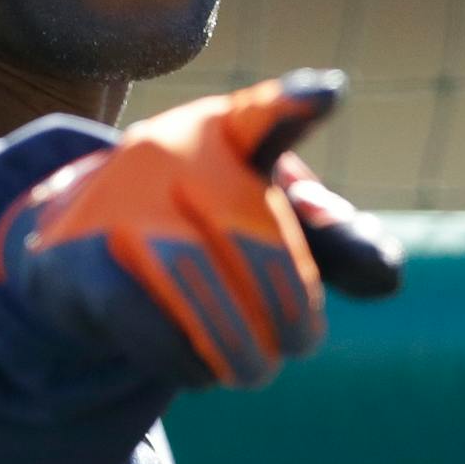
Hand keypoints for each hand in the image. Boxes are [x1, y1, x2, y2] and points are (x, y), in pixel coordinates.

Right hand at [0, 70, 402, 387]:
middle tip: (299, 342)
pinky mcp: (81, 264)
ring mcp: (119, 203)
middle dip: (289, 306)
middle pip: (253, 236)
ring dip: (242, 346)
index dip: (294, 104)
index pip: (263, 116)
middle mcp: (167, 152)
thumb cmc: (196, 231)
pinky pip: (149, 322)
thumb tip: (386, 274)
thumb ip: (330, 240)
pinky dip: (190, 361)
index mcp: (223, 132)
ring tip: (257, 368)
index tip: (327, 94)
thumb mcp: (264, 221)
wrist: (78, 250)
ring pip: (197, 281)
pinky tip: (203, 369)